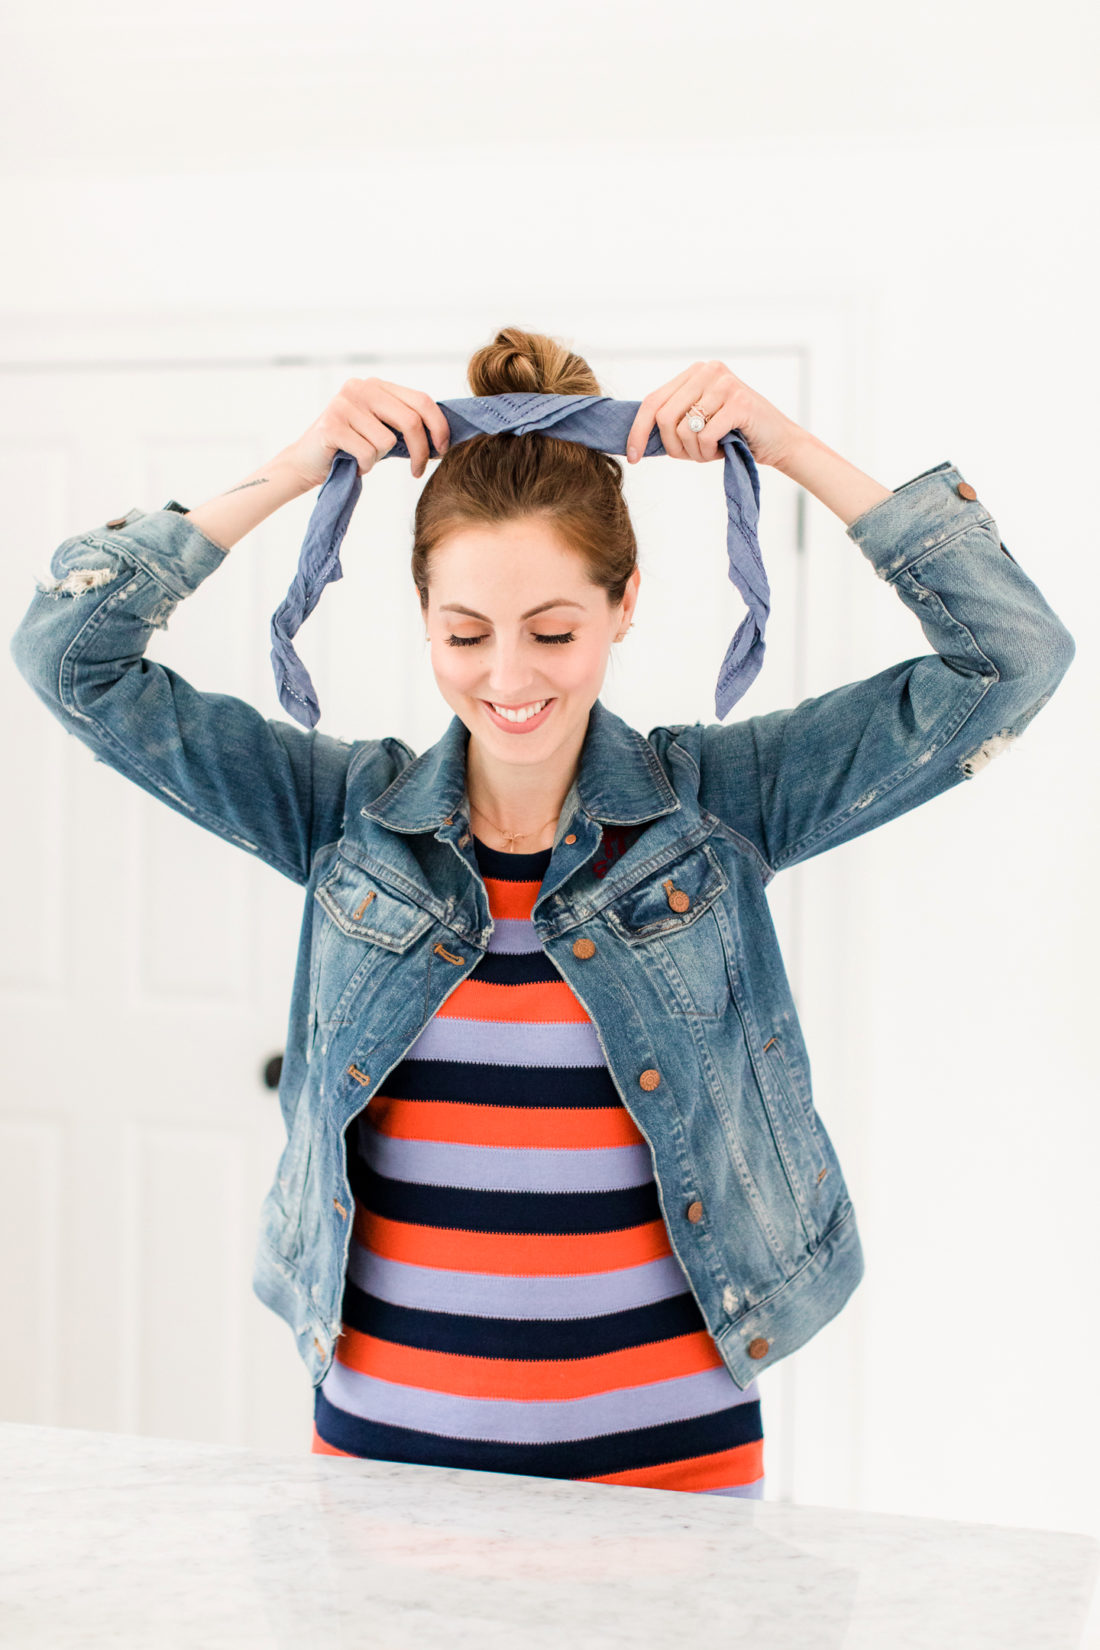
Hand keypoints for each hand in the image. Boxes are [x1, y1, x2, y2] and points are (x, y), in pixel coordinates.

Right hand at [283, 376, 451, 490]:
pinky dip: (364, 465)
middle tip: (417, 471)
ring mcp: (344, 403)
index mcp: (376, 386)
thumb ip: (406, 426)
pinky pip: (368, 452)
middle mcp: (360, 387)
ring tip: (363, 458)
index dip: (439, 426)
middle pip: (410, 420)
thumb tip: (445, 437)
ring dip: (379, 458)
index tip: (443, 450)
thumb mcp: (383, 432)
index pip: (421, 400)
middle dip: (421, 451)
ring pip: (387, 441)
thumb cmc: (350, 450)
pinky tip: (351, 462)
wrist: (305, 463)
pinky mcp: (332, 424)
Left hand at [625, 360, 800, 469]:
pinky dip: (709, 453)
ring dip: (694, 453)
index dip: (637, 431)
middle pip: (663, 416)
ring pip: (684, 429)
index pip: (652, 401)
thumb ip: (673, 420)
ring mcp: (724, 384)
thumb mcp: (698, 422)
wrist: (779, 441)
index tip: (633, 457)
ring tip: (711, 451)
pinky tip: (723, 450)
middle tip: (690, 457)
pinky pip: (704, 437)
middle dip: (671, 447)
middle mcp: (708, 371)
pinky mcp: (739, 402)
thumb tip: (635, 439)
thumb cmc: (735, 435)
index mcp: (695, 372)